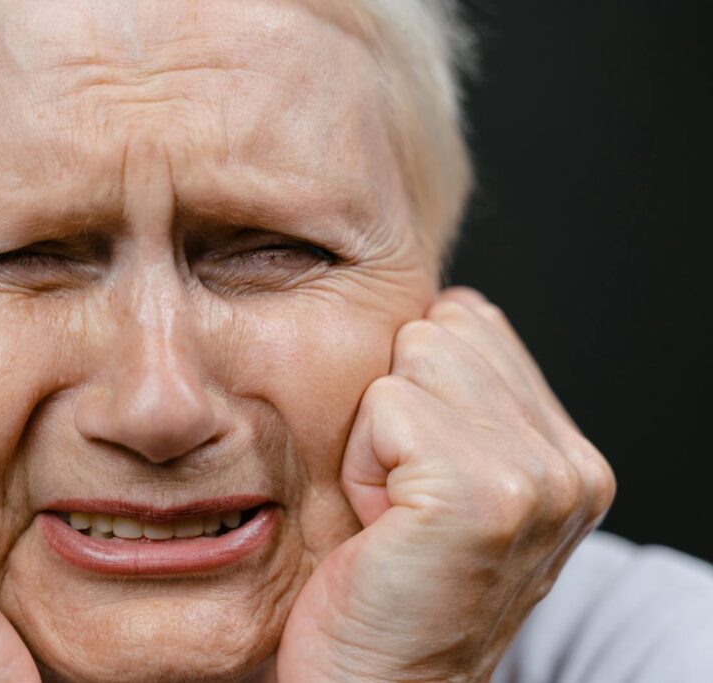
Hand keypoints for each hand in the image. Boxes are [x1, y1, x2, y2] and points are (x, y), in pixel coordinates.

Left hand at [276, 288, 615, 681]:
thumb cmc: (387, 587)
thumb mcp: (445, 483)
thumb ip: (465, 398)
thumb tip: (441, 309)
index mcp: (569, 457)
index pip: (473, 322)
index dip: (415, 386)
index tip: (413, 473)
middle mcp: (572, 465)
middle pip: (442, 329)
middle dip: (395, 405)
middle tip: (396, 497)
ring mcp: (537, 479)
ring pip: (414, 358)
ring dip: (374, 433)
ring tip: (388, 510)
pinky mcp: (482, 495)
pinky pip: (387, 406)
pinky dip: (360, 461)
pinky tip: (379, 524)